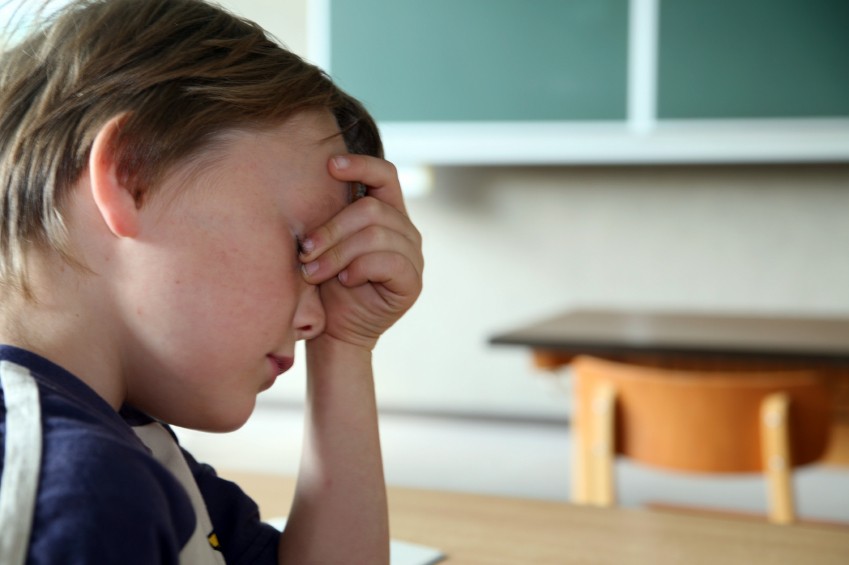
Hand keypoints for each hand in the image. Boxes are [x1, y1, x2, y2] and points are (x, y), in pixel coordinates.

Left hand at [299, 155, 422, 349]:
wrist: (337, 330)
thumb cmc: (327, 282)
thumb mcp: (325, 243)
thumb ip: (330, 216)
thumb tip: (314, 182)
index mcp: (387, 212)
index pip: (385, 175)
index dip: (361, 165)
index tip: (330, 165)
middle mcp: (405, 229)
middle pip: (370, 210)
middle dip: (331, 229)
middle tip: (304, 251)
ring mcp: (413, 255)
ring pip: (375, 235)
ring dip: (337, 253)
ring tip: (313, 272)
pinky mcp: (413, 281)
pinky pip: (388, 262)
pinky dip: (359, 269)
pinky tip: (345, 281)